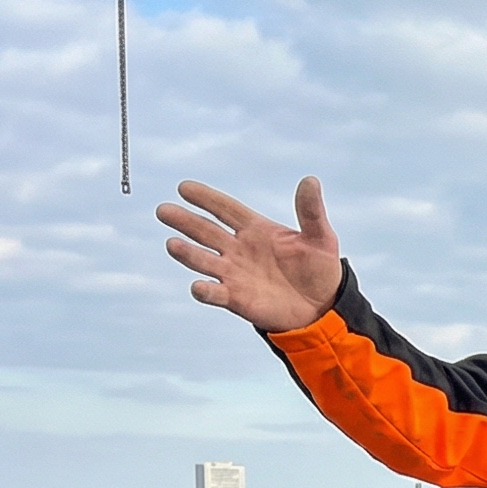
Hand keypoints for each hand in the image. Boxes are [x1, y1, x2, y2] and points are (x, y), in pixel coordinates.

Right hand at [157, 177, 345, 331]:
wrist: (323, 306)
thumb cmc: (320, 268)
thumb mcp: (320, 237)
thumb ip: (311, 212)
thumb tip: (311, 181)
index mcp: (256, 229)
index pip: (225, 209)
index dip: (206, 198)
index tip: (184, 187)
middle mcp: (239, 249)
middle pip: (206, 231)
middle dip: (185, 221)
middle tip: (164, 211)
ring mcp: (235, 273)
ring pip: (204, 260)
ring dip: (188, 254)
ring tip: (172, 245)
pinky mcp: (237, 298)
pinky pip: (216, 294)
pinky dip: (206, 291)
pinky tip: (198, 287)